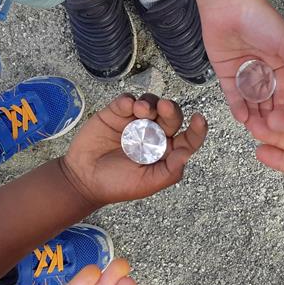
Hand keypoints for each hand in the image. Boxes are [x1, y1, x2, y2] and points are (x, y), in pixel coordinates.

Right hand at [63, 93, 207, 206]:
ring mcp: (135, 122)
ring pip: (151, 103)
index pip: (188, 138)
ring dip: (150, 103)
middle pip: (171, 115)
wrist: (84, 180)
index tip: (199, 119)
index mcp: (166, 151)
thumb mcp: (147, 183)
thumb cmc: (117, 184)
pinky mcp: (116, 113)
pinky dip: (128, 100)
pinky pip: (126, 100)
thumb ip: (169, 170)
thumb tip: (186, 154)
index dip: (197, 129)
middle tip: (164, 107)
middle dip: (170, 110)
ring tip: (141, 109)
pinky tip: (127, 106)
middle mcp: (154, 134)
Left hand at [198, 0, 283, 123]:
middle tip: (273, 133)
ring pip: (250, 100)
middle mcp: (264, 70)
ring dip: (254, 115)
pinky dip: (237, 107)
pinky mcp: (226, 74)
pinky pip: (233, 95)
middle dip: (270, 116)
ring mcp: (244, 73)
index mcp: (281, 64)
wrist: (228, 5)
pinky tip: (243, 119)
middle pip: (268, 100)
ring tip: (258, 130)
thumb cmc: (260, 18)